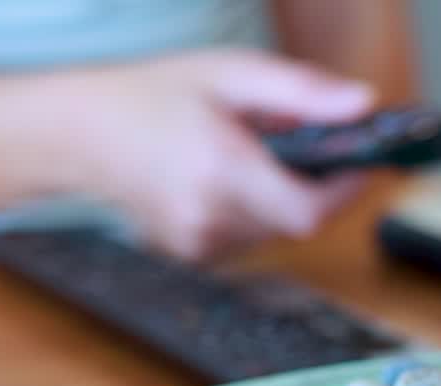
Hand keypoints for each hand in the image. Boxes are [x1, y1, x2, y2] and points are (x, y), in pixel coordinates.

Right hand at [59, 49, 373, 259]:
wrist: (78, 134)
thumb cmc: (150, 96)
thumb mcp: (230, 74)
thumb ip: (302, 91)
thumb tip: (362, 105)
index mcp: (221, 171)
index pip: (310, 212)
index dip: (345, 192)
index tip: (361, 164)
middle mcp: (209, 217)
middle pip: (298, 220)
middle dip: (312, 185)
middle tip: (300, 146)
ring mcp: (198, 243)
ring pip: (275, 231)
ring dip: (281, 197)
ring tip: (251, 157)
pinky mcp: (193, 256)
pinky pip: (249, 238)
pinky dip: (253, 210)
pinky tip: (226, 180)